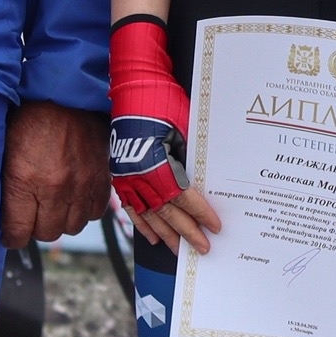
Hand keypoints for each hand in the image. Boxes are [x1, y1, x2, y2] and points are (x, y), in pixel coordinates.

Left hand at [1, 99, 111, 247]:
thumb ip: (0, 183)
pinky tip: (73, 196)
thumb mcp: (2, 148)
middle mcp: (54, 187)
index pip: (16, 233)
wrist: (67, 92)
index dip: (10, 235)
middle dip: (36, 227)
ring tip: (53, 205)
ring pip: (71, 227)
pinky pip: (94, 212)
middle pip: (46, 234)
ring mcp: (82, 184)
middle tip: (30, 213)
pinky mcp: (101, 177)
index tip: (9, 230)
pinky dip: (84, 209)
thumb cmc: (29, 117)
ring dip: (61, 219)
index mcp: (23, 180)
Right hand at [105, 16, 219, 253]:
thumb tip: (210, 180)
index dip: (201, 216)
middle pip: (168, 213)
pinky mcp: (120, 172)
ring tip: (179, 251)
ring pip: (149, 214)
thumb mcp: (186, 128)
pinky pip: (130, 205)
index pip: (184, 199)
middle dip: (187, 233)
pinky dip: (142, 223)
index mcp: (159, 165)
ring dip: (166, 234)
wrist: (134, 85)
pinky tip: (152, 236)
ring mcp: (128, 176)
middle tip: (203, 250)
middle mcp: (141, 175)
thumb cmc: (164, 101)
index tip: (215, 228)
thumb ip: (193, 157)